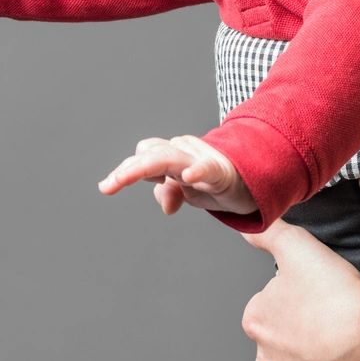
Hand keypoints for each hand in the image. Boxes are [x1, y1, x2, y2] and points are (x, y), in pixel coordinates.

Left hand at [98, 135, 256, 215]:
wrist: (252, 178)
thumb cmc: (215, 181)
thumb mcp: (189, 192)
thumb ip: (170, 192)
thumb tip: (167, 206)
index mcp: (172, 157)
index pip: (145, 156)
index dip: (125, 169)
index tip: (107, 186)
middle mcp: (183, 154)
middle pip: (151, 154)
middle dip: (128, 169)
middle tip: (108, 185)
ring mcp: (201, 160)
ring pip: (169, 158)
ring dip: (145, 166)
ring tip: (125, 177)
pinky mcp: (221, 171)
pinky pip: (208, 168)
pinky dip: (198, 170)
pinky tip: (189, 176)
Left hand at [243, 222, 359, 360]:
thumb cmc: (337, 296)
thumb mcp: (299, 247)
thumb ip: (269, 233)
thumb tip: (247, 226)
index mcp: (258, 321)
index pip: (267, 311)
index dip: (293, 304)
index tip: (314, 301)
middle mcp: (265, 358)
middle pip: (279, 346)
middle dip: (299, 339)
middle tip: (327, 326)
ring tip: (337, 353)